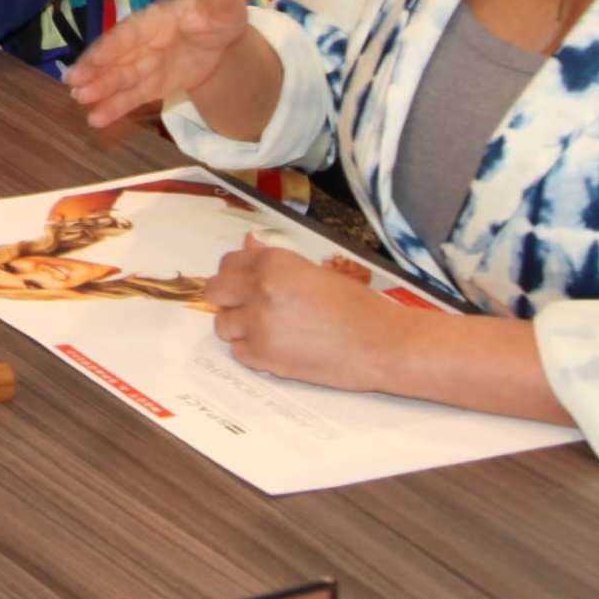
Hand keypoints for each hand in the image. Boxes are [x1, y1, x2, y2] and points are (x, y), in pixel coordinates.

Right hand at [63, 0, 254, 133]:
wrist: (221, 39)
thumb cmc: (216, 16)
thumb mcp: (223, 6)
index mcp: (153, 21)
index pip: (128, 34)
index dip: (111, 47)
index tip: (93, 60)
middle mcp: (141, 42)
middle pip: (114, 57)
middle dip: (94, 70)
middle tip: (72, 83)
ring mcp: (143, 65)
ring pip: (117, 78)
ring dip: (98, 89)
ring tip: (78, 100)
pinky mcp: (149, 85)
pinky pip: (130, 97)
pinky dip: (114, 108)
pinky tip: (96, 120)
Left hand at [203, 239, 408, 390]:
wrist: (383, 344)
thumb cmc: (358, 306)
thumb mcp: (316, 272)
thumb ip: (274, 260)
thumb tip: (249, 242)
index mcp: (273, 262)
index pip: (229, 262)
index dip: (237, 274)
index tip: (247, 283)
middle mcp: (259, 289)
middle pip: (215, 291)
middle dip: (229, 298)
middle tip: (250, 307)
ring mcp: (257, 325)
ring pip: (223, 324)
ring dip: (240, 327)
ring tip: (271, 330)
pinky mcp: (263, 357)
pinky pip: (238, 352)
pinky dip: (252, 351)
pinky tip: (277, 348)